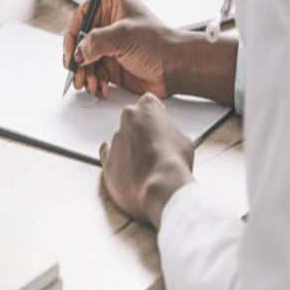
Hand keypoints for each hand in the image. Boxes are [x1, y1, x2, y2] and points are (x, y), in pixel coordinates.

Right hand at [63, 0, 239, 104]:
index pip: (82, 16)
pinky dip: (95, 81)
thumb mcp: (123, 36)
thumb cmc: (159, 43)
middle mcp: (109, 23)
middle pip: (81, 41)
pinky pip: (94, 72)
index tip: (70, 53)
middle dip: (78, 61)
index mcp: (112, 4)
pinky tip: (101, 87)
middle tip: (77, 74)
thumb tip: (78, 53)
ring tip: (90, 84)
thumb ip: (96, 42)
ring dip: (86, 74)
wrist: (177, 67)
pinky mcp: (112, 63)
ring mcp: (110, 44)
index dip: (73, 35)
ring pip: (85, 59)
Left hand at [99, 93, 193, 228]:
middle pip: (133, 119)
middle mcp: (127, 119)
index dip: (155, 114)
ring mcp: (115, 139)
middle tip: (153, 145)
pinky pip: (107, 154)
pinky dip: (115, 158)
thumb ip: (169, 132)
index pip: (148, 102)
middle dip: (141, 130)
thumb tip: (167, 139)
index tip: (158, 122)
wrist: (160, 187)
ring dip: (130, 147)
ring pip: (122, 138)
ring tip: (145, 164)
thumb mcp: (182, 139)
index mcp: (146, 109)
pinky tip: (124, 164)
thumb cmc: (173, 163)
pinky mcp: (107, 159)